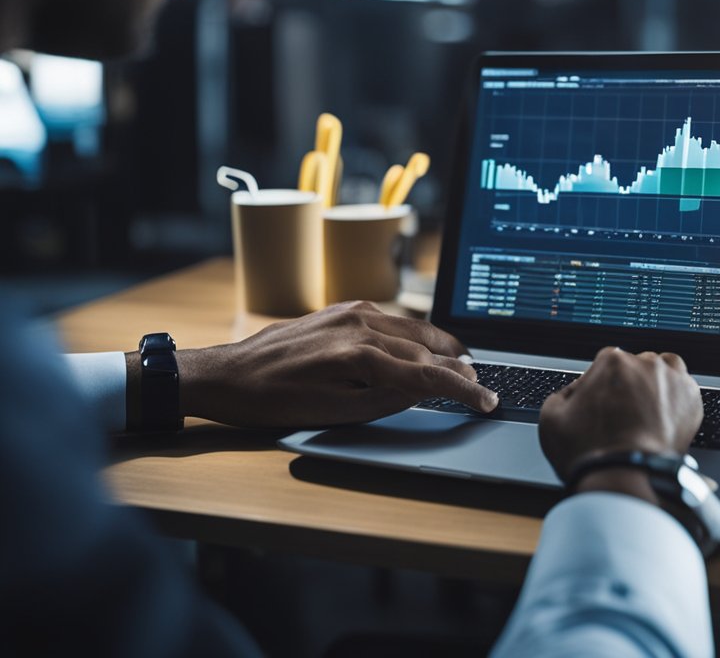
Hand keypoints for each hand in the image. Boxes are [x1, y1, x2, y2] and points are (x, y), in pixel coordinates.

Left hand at [165, 301, 497, 427]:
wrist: (230, 375)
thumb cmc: (275, 401)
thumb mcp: (334, 413)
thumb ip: (386, 399)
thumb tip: (426, 389)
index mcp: (358, 355)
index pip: (426, 374)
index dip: (462, 390)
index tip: (486, 401)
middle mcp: (360, 325)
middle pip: (427, 347)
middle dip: (458, 368)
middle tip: (481, 386)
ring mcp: (353, 311)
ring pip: (415, 328)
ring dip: (443, 347)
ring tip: (464, 365)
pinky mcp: (345, 308)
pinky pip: (394, 319)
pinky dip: (417, 333)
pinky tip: (425, 344)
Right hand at [539, 347, 702, 484]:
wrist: (626, 478)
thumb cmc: (591, 453)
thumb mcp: (551, 418)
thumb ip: (564, 394)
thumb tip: (576, 391)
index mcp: (611, 361)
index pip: (608, 362)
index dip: (603, 383)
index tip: (604, 402)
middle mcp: (644, 364)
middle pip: (637, 365)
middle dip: (631, 384)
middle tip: (624, 412)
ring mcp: (672, 380)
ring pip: (665, 370)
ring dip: (656, 383)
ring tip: (647, 408)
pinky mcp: (691, 399)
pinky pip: (685, 388)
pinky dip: (676, 399)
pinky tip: (664, 416)